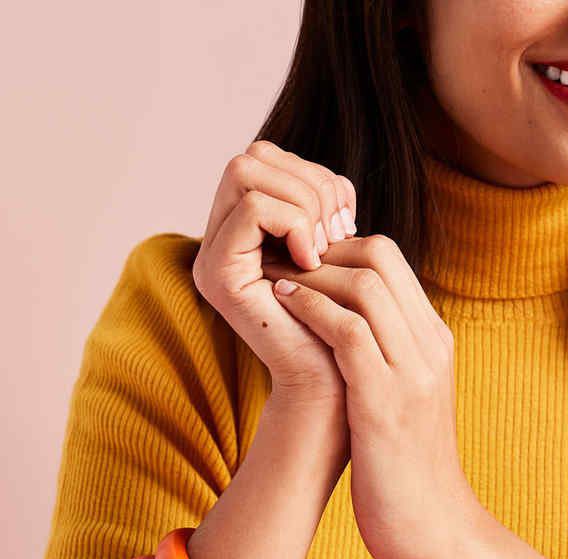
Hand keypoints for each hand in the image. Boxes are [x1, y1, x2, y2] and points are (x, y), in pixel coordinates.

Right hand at [192, 139, 357, 407]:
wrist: (332, 386)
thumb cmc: (341, 327)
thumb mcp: (338, 260)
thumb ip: (326, 218)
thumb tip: (338, 185)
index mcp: (247, 234)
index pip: (268, 158)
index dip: (315, 176)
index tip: (345, 221)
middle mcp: (220, 240)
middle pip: (252, 155)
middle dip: (310, 182)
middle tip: (337, 231)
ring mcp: (212, 256)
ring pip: (247, 170)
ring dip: (303, 200)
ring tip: (324, 248)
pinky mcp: (218, 274)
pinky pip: (253, 208)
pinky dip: (293, 221)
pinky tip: (312, 259)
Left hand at [262, 235, 479, 558]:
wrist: (431, 527)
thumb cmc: (405, 468)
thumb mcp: (402, 400)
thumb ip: (384, 357)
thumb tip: (342, 326)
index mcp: (435, 342)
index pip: (391, 260)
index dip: (340, 248)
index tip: (301, 262)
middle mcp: (430, 347)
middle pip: (379, 257)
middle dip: (323, 249)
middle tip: (281, 261)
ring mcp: (412, 371)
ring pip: (363, 284)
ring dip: (310, 275)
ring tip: (275, 280)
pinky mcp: (385, 400)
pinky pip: (345, 329)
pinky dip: (309, 309)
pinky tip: (281, 308)